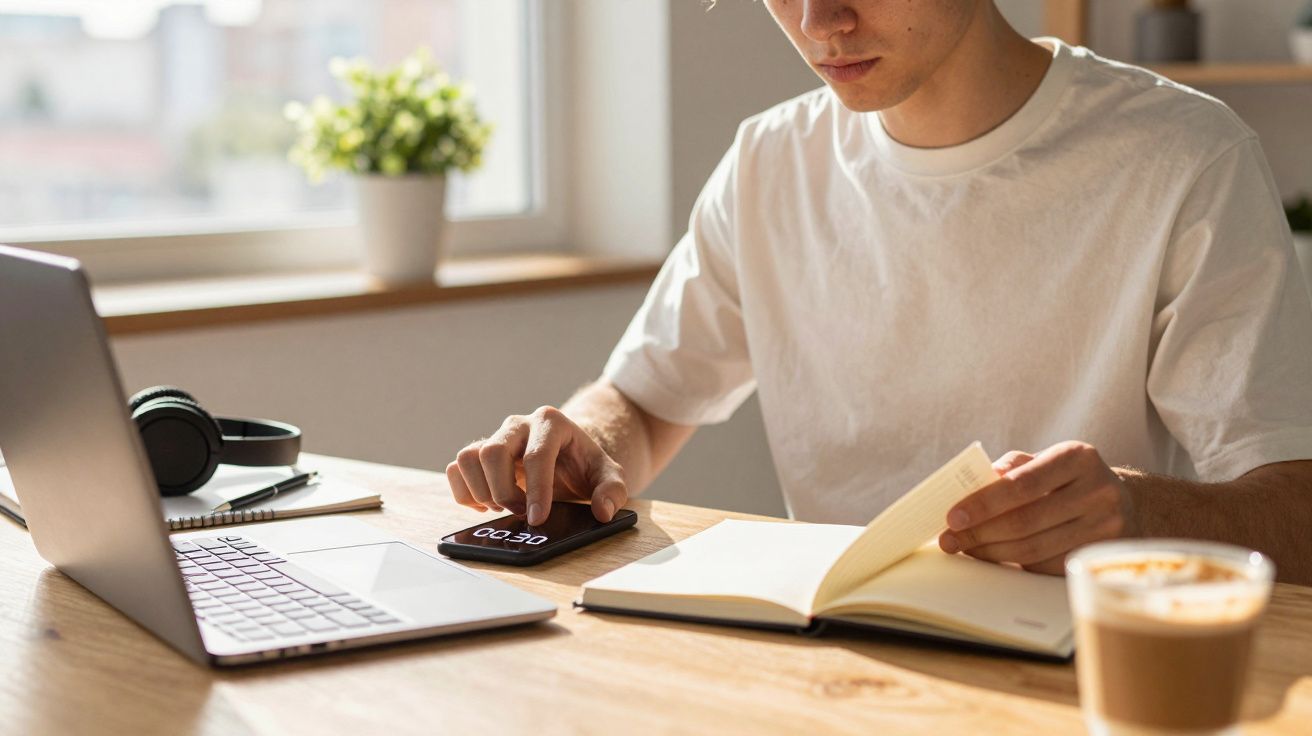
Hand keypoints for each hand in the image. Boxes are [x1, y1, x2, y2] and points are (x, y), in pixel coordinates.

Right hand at [446, 406, 627, 526]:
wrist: (567, 457)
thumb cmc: (585, 465)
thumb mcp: (608, 475)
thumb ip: (612, 491)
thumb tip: (603, 511)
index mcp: (551, 423)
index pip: (536, 455)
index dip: (535, 490)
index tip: (537, 518)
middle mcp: (519, 425)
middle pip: (493, 452)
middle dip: (504, 490)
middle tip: (521, 513)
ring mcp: (496, 437)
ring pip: (468, 457)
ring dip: (481, 491)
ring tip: (503, 507)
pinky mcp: (479, 453)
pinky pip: (457, 468)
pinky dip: (465, 492)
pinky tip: (486, 506)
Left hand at [937, 441, 1136, 574]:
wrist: (1123, 502)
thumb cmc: (1068, 478)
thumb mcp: (1044, 460)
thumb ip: (1010, 468)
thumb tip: (974, 488)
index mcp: (1077, 457)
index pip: (1022, 484)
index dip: (983, 503)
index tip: (952, 516)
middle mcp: (1097, 491)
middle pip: (1025, 520)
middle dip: (980, 532)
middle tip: (949, 539)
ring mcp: (1105, 526)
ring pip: (1033, 548)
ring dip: (991, 551)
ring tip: (965, 547)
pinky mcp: (1099, 554)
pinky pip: (1045, 564)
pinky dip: (1013, 561)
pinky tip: (993, 555)